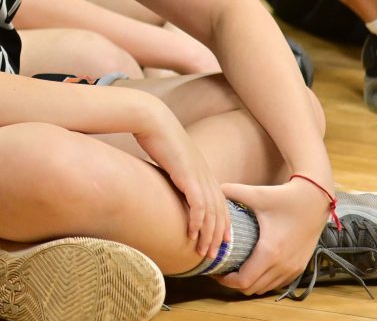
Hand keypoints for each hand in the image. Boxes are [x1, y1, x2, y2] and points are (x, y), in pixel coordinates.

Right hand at [133, 104, 228, 260]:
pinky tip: (193, 233)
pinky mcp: (188, 176)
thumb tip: (168, 184)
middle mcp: (205, 175)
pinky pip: (198, 204)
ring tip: (204, 252)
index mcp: (203, 172)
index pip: (220, 203)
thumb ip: (174, 175)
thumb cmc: (158, 138)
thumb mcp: (170, 160)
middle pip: (220, 211)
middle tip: (214, 255)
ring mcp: (198, 175)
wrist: (153, 121)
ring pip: (211, 212)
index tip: (222, 241)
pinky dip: (198, 221)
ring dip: (209, 234)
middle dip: (218, 236)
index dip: (223, 224)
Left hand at [214, 180, 330, 295]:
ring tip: (237, 268)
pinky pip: (277, 283)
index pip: (243, 281)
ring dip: (250, 283)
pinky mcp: (299, 267)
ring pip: (265, 288)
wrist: (316, 199)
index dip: (226, 280)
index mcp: (270, 252)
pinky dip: (264, 281)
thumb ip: (232, 191)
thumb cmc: (285, 197)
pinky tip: (255, 266)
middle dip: (234, 282)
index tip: (216, 270)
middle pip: (252, 288)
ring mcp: (293, 268)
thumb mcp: (257, 194)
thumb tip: (214, 190)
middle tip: (223, 269)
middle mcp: (282, 265)